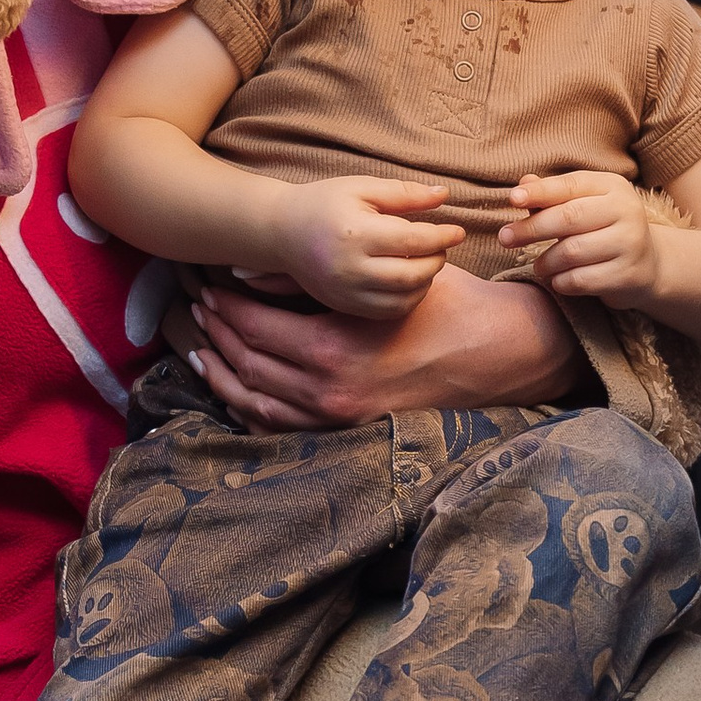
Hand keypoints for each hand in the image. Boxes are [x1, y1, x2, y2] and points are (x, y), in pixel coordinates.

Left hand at [184, 258, 579, 430]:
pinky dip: (251, 411)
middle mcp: (326, 392)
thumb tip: (249, 268)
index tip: (208, 286)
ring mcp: (337, 418)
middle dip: (216, 334)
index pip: (252, 328)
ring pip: (255, 402)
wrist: (501, 354)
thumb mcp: (381, 279)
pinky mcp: (350, 431)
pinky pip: (283, 428)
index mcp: (331, 349)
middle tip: (198, 310)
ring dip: (223, 375)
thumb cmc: (448, 304)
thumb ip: (312, 279)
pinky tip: (238, 393)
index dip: (224, 306)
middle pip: (246, 364)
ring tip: (203, 350)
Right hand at [266, 176, 466, 319]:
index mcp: (356, 233)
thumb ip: (404, 193)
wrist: (282, 233)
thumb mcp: (362, 188)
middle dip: (436, 261)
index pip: (414, 241)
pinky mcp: (344, 306)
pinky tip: (408, 280)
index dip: (443, 236)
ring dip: (425, 282)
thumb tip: (444, 195)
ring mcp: (346, 292)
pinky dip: (407, 299)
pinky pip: (387, 312)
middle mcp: (350, 268)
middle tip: (441, 247)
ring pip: (403, 299)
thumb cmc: (324, 203)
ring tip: (425, 262)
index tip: (457, 231)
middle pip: (412, 275)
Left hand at [500, 170, 657, 304]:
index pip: (571, 185)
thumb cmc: (603, 229)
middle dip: (531, 229)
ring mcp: (630, 244)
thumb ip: (552, 196)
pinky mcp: (628, 275)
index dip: (539, 192)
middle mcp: (627, 211)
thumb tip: (523, 184)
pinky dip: (561, 282)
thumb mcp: (582, 205)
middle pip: (568, 218)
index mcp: (612, 187)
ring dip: (546, 262)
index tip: (512, 198)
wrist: (647, 264)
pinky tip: (558, 280)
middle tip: (505, 238)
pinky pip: (581, 280)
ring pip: (571, 252)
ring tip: (540, 265)